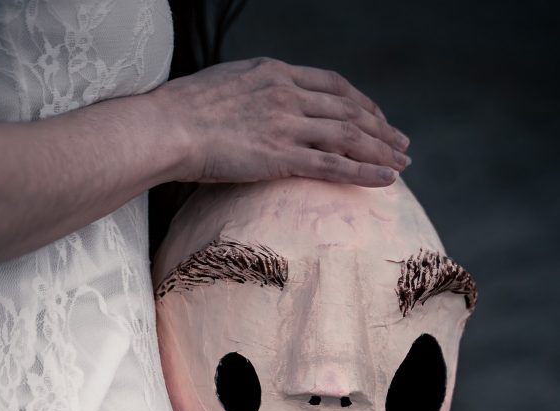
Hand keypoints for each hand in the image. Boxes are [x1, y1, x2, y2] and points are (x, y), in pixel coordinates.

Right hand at [156, 57, 409, 187]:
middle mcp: (288, 93)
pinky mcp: (281, 156)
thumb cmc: (181, 113)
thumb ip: (250, 95)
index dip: (359, 102)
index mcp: (275, 72)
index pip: (332, 85)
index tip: (374, 117)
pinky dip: (365, 172)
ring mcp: (287, 124)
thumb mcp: (223, 88)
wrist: (167, 127)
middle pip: (349, 109)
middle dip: (380, 127)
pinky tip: (387, 178)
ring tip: (402, 162)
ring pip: (349, 135)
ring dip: (380, 149)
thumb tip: (253, 110)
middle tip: (400, 142)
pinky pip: (334, 164)